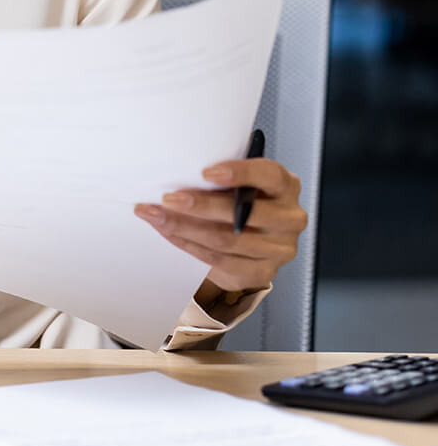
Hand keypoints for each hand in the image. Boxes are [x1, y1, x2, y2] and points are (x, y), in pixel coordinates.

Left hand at [135, 155, 307, 297]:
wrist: (250, 242)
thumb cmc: (241, 202)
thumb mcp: (238, 185)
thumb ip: (220, 180)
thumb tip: (178, 174)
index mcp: (285, 187)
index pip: (270, 175)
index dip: (240, 173)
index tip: (206, 172)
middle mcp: (289, 218)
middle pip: (243, 213)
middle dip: (200, 205)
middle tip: (168, 198)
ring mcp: (279, 249)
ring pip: (225, 240)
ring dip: (184, 227)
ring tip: (156, 215)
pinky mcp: (262, 272)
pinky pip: (218, 260)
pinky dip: (187, 244)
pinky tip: (168, 232)